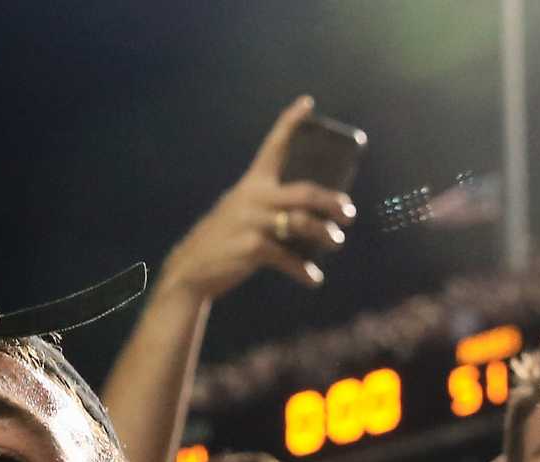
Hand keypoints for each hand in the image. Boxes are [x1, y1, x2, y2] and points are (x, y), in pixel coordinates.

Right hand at [156, 95, 356, 299]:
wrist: (190, 270)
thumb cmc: (220, 240)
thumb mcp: (237, 211)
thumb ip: (263, 205)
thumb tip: (302, 212)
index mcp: (251, 184)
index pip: (273, 146)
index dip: (290, 122)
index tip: (307, 103)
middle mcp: (253, 198)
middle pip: (306, 193)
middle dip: (333, 202)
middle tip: (349, 213)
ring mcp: (252, 223)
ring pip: (302, 224)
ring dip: (326, 235)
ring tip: (337, 242)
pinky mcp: (252, 249)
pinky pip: (287, 258)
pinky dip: (304, 271)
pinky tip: (313, 279)